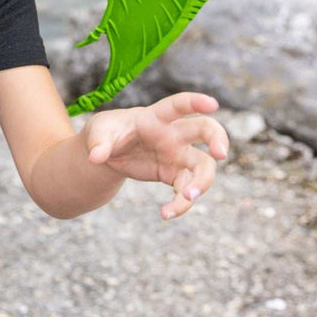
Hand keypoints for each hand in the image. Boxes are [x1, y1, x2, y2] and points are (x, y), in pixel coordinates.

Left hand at [81, 92, 229, 220]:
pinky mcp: (174, 175)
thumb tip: (96, 156)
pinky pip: (186, 190)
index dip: (195, 102)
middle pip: (206, 130)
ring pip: (203, 166)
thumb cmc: (106, 132)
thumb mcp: (98, 131)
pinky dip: (181, 204)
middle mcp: (174, 134)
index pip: (178, 105)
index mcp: (156, 117)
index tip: (213, 104)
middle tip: (220, 154)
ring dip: (202, 182)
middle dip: (218, 139)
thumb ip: (98, 142)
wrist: (107, 152)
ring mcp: (177, 155)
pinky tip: (166, 214)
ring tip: (188, 197)